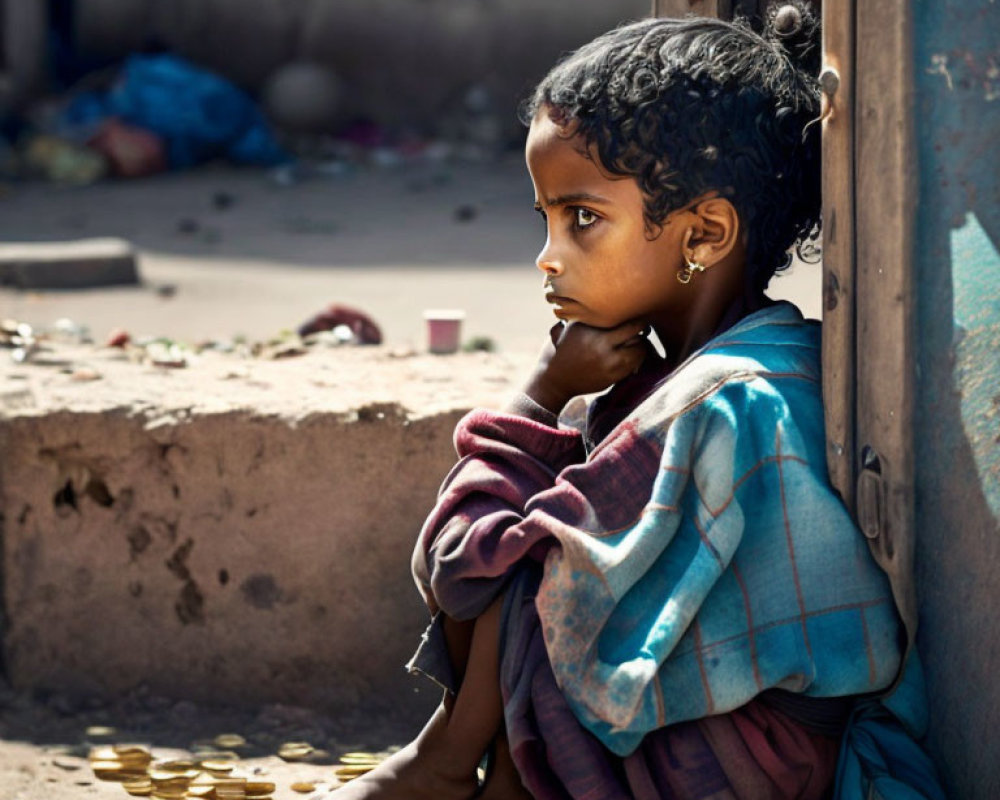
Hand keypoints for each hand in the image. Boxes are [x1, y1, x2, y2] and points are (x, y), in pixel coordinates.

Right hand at [523, 320, 650, 413]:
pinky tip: (633, 354)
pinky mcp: (612, 375)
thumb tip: (608, 297)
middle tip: (642, 324)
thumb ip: (587, 314)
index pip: (619, 313)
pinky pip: (635, 363)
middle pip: (634, 328)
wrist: (556, 379)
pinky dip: (638, 357)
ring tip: (637, 340)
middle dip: (640, 325)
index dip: (631, 310)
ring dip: (641, 342)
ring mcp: (607, 360)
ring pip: (639, 346)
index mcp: (589, 326)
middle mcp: (598, 342)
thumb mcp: (571, 327)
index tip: (633, 308)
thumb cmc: (565, 349)